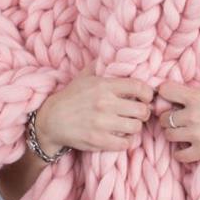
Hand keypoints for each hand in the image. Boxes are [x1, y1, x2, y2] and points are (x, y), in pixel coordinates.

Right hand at [36, 59, 154, 153]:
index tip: (146, 98)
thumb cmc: (70, 98)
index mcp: (104, 86)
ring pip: (136, 127)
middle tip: (139, 114)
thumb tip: (114, 55)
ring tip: (129, 125)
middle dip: (144, 112)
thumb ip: (100, 66)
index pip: (139, 87)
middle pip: (142, 110)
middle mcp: (105, 104)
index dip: (148, 93)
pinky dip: (126, 141)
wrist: (51, 120)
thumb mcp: (84, 77)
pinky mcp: (99, 141)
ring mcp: (103, 124)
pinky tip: (121, 137)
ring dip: (135, 127)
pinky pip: (125, 143)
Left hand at [157, 49, 199, 162]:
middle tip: (176, 115)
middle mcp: (192, 118)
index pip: (164, 91)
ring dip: (172, 132)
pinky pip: (179, 155)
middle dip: (167, 114)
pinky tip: (187, 146)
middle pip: (163, 117)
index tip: (171, 94)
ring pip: (169, 135)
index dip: (165, 91)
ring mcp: (196, 137)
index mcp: (197, 98)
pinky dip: (180, 152)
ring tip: (181, 130)